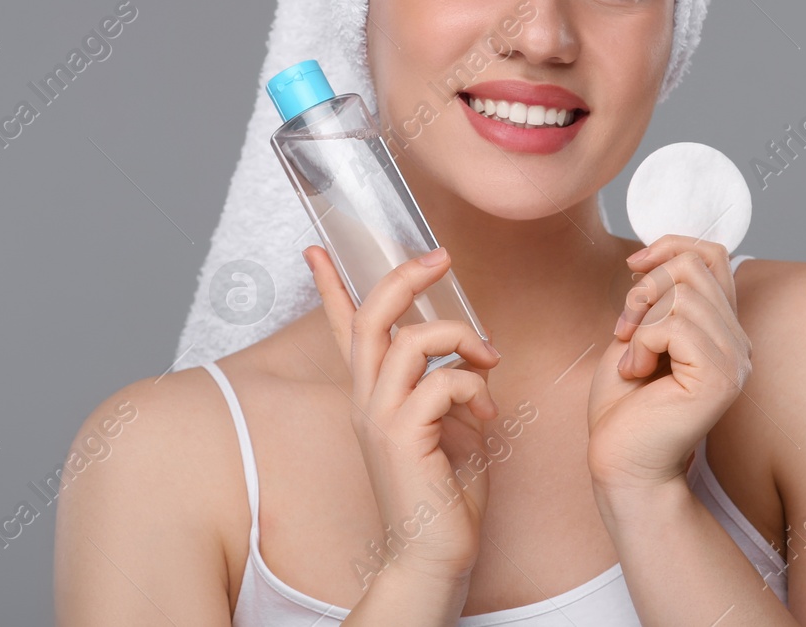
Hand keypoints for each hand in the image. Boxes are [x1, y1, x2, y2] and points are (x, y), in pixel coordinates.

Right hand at [304, 244, 502, 586]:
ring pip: (413, 340)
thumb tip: (472, 355)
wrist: (434, 556)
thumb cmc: (445, 495)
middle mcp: (366, 401)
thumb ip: (449, 386)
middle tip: (440, 258)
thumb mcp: (450, 425)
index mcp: (373, 395)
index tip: (316, 249)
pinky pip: (443, 381)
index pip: (344, 330)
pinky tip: (487, 417)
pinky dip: (475, 388)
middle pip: (371, 317)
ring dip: (462, 339)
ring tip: (488, 362)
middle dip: (404, 278)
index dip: (330, 287)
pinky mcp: (402, 435)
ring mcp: (380, 417)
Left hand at [586, 235, 751, 492]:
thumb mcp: (638, 331)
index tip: (634, 267)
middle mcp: (738, 342)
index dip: (671, 245)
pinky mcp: (718, 377)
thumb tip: (661, 251)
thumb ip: (660, 295)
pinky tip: (637, 374)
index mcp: (722, 328)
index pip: (713, 254)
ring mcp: (734, 360)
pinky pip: (674, 325)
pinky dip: (642, 344)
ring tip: (633, 358)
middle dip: (644, 289)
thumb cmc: (624, 404)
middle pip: (692, 267)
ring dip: (640, 320)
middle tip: (625, 330)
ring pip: (682, 294)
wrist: (621, 460)